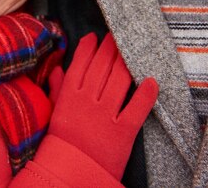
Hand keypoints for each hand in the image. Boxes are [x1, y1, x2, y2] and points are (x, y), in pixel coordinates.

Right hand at [47, 32, 157, 179]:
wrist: (72, 171)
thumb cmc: (63, 141)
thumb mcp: (56, 111)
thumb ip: (57, 88)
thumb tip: (57, 67)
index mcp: (69, 95)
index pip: (81, 63)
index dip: (90, 47)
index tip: (96, 37)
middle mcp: (87, 101)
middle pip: (102, 66)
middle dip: (110, 48)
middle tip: (117, 36)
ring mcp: (105, 115)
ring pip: (120, 80)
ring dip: (126, 62)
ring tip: (131, 49)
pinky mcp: (123, 132)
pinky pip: (137, 108)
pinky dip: (146, 94)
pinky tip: (152, 81)